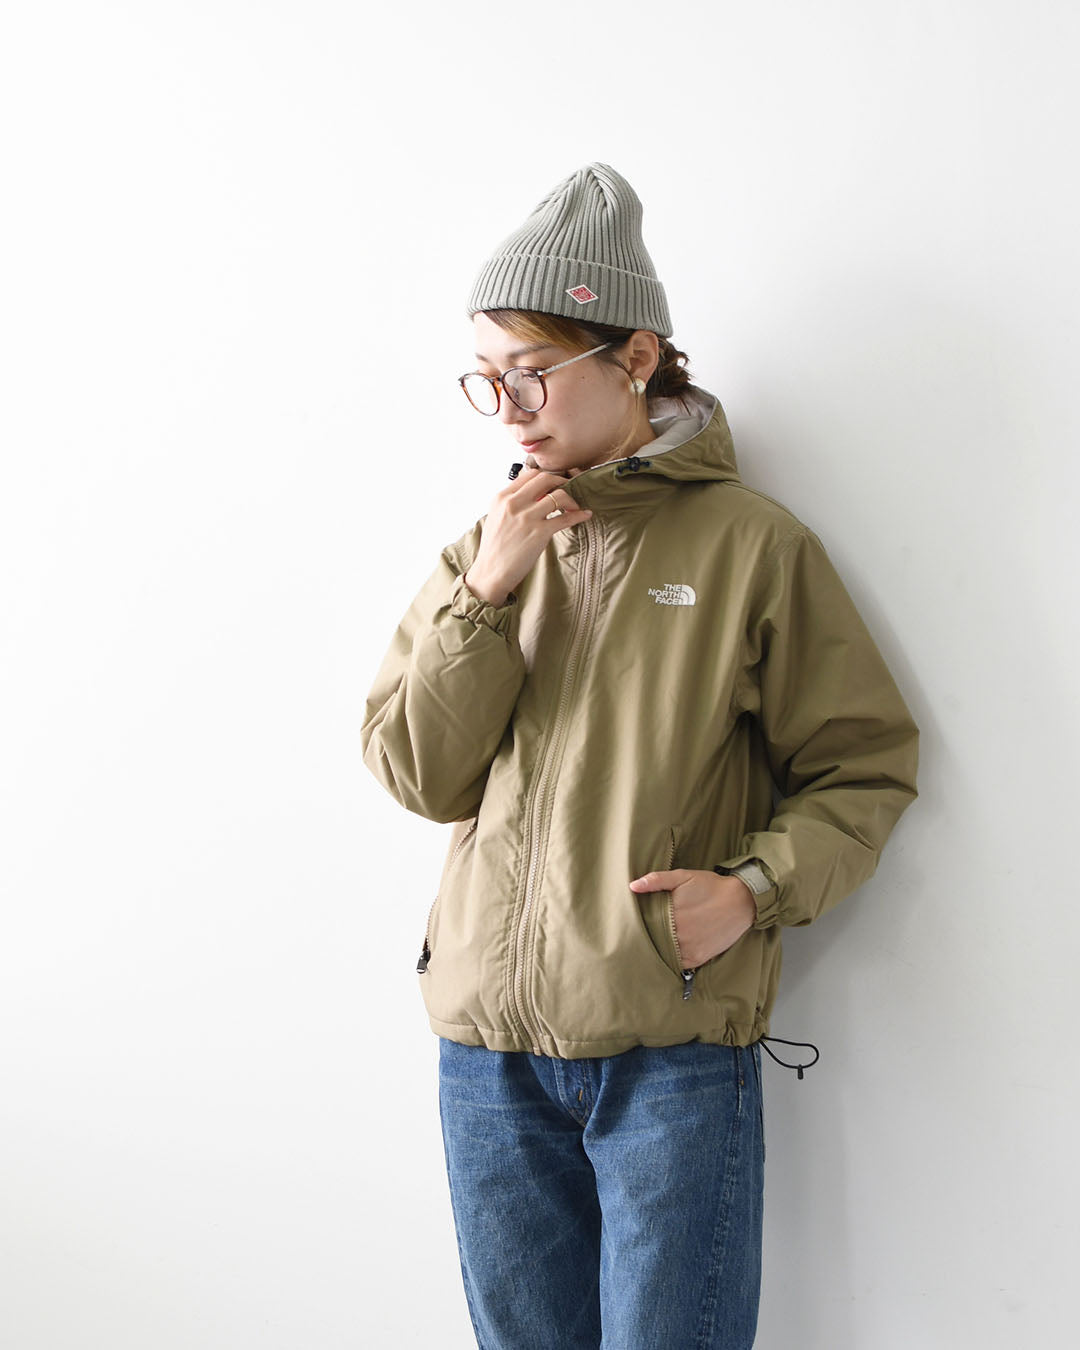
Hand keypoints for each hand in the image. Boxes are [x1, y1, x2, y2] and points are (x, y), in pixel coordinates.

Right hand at [463, 466, 593, 605]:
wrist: (491, 572)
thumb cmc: (495, 548)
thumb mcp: (496, 517)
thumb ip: (512, 503)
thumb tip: (532, 493)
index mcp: (502, 497)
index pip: (529, 474)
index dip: (546, 477)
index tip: (555, 484)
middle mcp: (513, 503)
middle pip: (545, 479)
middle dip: (561, 482)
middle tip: (569, 490)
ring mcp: (527, 517)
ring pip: (558, 496)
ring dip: (571, 500)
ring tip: (574, 507)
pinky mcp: (539, 533)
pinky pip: (565, 518)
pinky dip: (578, 515)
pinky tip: (585, 515)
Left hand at [628, 868, 755, 966]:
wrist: (740, 900)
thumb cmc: (710, 886)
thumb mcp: (683, 876)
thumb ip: (657, 880)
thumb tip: (632, 886)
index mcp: (671, 914)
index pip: (646, 925)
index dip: (639, 924)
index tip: (633, 923)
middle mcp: (679, 934)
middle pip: (654, 940)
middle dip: (648, 937)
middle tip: (641, 935)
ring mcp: (689, 948)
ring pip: (665, 954)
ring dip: (659, 949)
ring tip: (654, 944)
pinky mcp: (699, 957)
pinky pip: (679, 964)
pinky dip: (673, 959)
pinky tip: (670, 951)